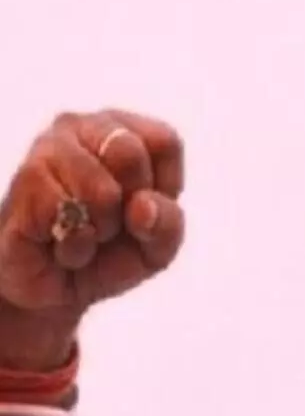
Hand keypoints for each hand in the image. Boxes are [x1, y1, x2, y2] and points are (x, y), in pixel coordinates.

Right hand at [0, 110, 185, 369]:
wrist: (56, 288)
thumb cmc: (110, 254)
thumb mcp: (157, 247)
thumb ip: (168, 224)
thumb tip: (142, 205)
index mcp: (126, 131)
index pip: (165, 140)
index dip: (164, 186)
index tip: (143, 208)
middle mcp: (83, 128)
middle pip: (129, 152)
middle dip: (130, 206)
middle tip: (112, 222)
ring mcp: (49, 148)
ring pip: (100, 190)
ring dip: (101, 230)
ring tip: (85, 233)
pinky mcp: (25, 180)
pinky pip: (70, 217)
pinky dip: (75, 247)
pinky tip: (60, 243)